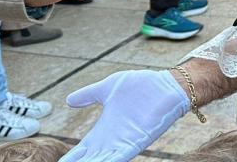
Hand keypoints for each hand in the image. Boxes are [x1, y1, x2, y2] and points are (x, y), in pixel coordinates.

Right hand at [60, 70, 189, 161]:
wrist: (168, 83)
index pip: (83, 150)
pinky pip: (123, 156)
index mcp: (104, 130)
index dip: (72, 158)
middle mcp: (113, 140)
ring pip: (104, 161)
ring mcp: (126, 141)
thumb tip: (68, 100)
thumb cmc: (142, 85)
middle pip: (92, 159)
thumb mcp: (109, 88)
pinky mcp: (139, 140)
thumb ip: (89, 95)